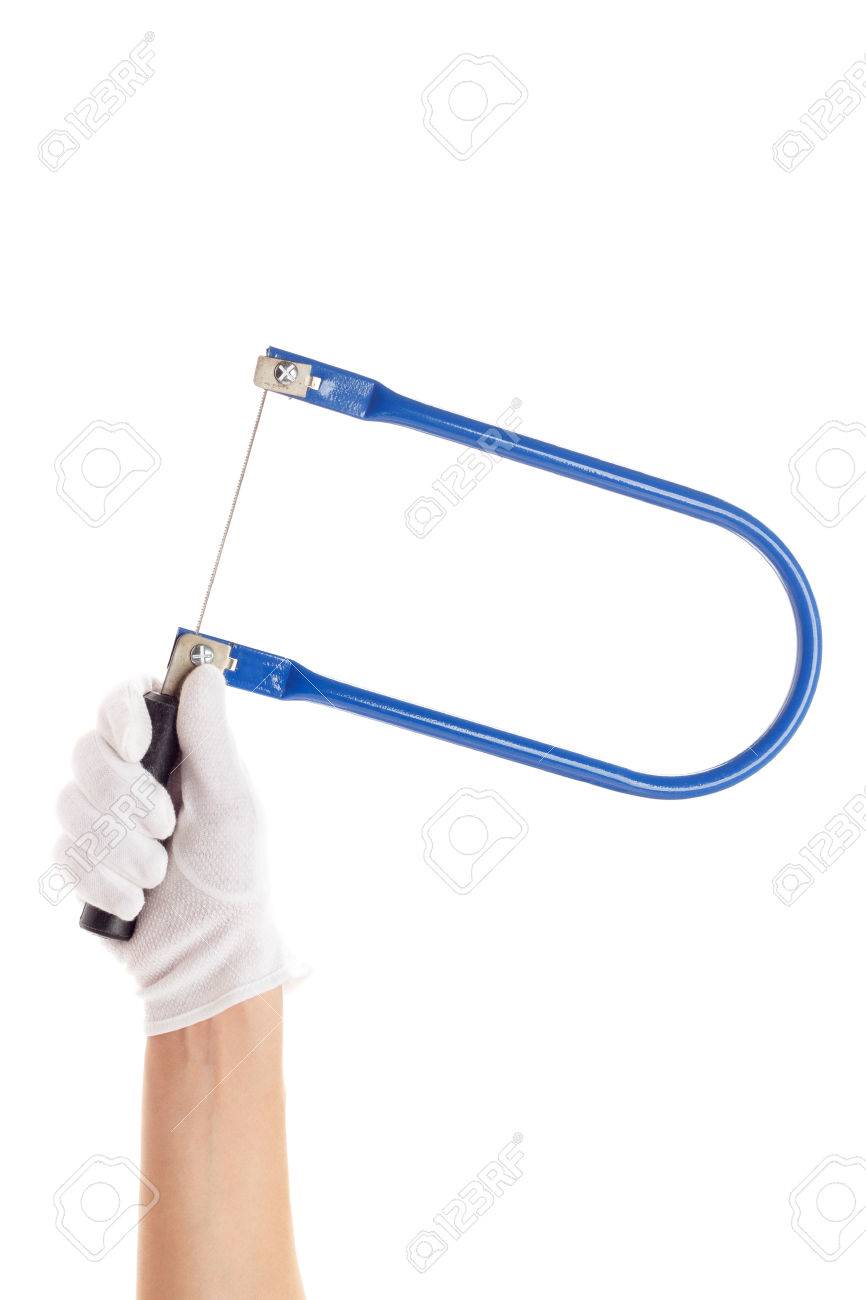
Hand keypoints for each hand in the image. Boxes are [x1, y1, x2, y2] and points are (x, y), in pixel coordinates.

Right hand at [55, 665, 303, 1033]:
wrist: (208, 956)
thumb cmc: (233, 878)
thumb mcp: (233, 805)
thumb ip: (212, 739)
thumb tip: (203, 672)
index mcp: (172, 752)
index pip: (124, 702)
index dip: (121, 715)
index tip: (139, 745)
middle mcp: (130, 777)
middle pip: (86, 751)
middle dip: (124, 797)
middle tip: (166, 828)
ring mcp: (99, 818)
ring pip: (69, 803)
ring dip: (119, 848)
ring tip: (158, 875)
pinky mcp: (79, 860)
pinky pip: (64, 852)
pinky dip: (102, 880)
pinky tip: (135, 901)